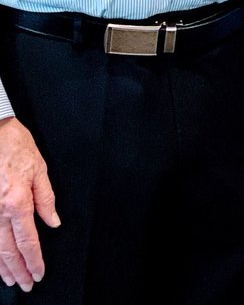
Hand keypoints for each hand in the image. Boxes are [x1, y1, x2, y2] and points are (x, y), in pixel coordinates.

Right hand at [0, 118, 59, 290]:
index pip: (28, 240)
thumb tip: (53, 221)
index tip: (39, 273)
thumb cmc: (15, 145)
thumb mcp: (39, 168)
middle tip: (26, 285)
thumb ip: (46, 198)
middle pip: (9, 250)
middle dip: (19, 270)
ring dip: (2, 267)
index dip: (34, 260)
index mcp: (17, 201)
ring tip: (11, 280)